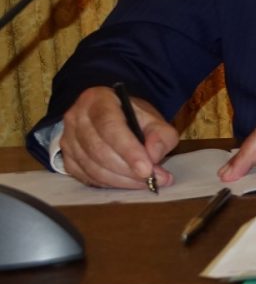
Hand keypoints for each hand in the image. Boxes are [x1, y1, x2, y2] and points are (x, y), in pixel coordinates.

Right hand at [59, 85, 177, 189]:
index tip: (147, 170)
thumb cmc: (132, 117)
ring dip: (121, 180)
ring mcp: (68, 139)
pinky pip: (86, 177)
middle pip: (100, 150)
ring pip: (92, 167)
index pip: (110, 127)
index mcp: (98, 100)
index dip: (129, 151)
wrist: (111, 117)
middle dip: (128, 170)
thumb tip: (154, 155)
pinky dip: (110, 184)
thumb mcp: (153, 119)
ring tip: (146, 182)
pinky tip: (127, 182)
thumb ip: (161, 135)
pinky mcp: (66, 158)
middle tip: (153, 179)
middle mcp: (77, 117)